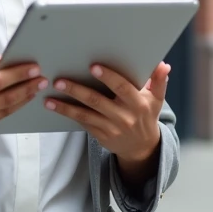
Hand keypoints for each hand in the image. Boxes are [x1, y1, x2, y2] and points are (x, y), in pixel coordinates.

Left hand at [45, 62, 169, 164]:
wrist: (141, 147)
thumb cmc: (146, 115)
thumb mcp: (156, 99)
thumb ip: (159, 81)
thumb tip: (163, 64)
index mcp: (138, 104)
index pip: (122, 88)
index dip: (109, 77)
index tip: (93, 67)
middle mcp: (123, 117)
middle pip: (97, 101)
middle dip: (77, 90)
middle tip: (60, 80)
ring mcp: (110, 128)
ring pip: (85, 115)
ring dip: (65, 106)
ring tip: (49, 97)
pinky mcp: (100, 135)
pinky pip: (81, 123)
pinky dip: (67, 114)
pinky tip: (53, 105)